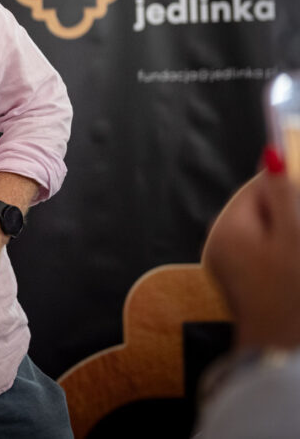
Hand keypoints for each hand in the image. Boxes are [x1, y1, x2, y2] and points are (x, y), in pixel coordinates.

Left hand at [202, 167, 299, 348]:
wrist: (282, 358)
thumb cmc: (292, 295)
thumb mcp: (295, 236)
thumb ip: (284, 194)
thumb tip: (271, 154)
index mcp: (227, 228)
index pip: (258, 186)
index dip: (291, 186)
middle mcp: (221, 246)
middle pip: (266, 211)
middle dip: (292, 214)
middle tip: (294, 242)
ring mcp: (233, 269)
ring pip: (272, 235)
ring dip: (290, 235)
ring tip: (292, 259)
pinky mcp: (249, 288)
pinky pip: (271, 257)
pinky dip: (287, 255)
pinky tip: (290, 272)